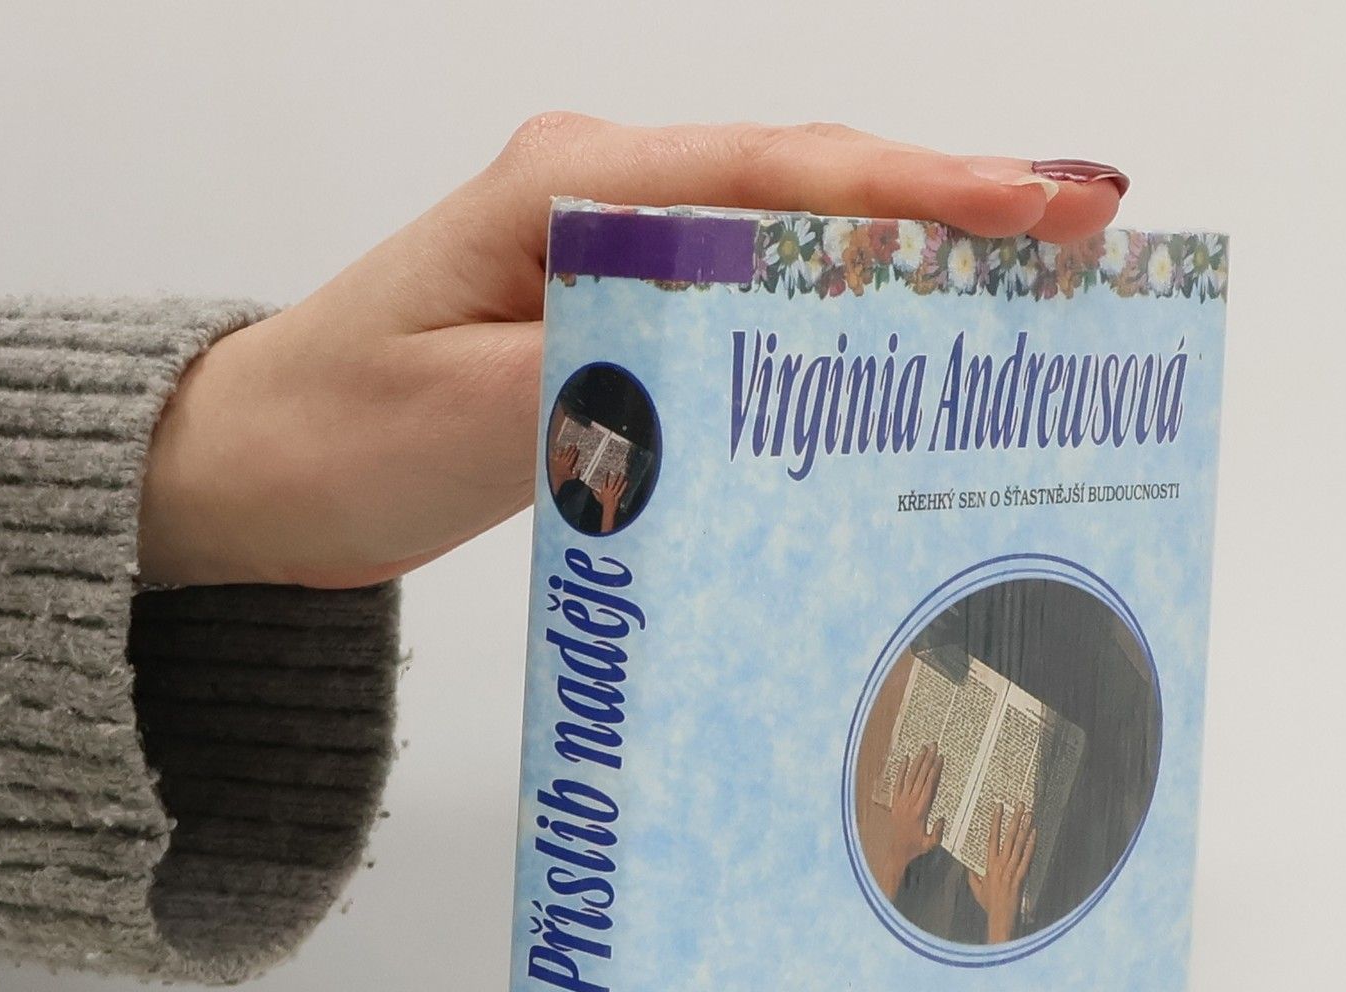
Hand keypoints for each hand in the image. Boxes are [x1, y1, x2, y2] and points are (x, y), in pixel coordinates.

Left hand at [138, 119, 1128, 587]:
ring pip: (789, 230)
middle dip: (950, 208)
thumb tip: (749, 370)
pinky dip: (836, 311)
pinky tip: (902, 345)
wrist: (258, 464)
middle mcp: (601, 191)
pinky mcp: (615, 305)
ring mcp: (611, 243)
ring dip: (907, 256)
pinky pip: (749, 291)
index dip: (918, 193)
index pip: (776, 173)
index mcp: (567, 189)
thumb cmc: (338, 434)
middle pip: (807, 181)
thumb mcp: (470, 423)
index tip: (1039, 206)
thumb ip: (613, 384)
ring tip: (1034, 286)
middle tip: (1088, 235)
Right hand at [591, 469, 623, 533]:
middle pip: (612, 482)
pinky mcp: (618, 496)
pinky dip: (624, 486)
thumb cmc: (603, 504)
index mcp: (604, 490)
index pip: (605, 482)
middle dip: (616, 476)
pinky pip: (621, 490)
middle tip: (618, 471)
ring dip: (620, 479)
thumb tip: (592, 490)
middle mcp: (609, 491)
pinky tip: (626, 482)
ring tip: (623, 475)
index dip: (606, 476)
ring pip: (617, 485)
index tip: (608, 471)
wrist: (608, 510)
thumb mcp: (598, 498)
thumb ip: (595, 493)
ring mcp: (614, 494)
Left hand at [868, 746, 943, 897]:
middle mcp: (909, 803)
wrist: (896, 851)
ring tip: (923, 748)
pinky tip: (905, 759)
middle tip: (933, 746)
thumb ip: (937, 832)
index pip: (928, 786)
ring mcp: (901, 801)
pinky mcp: (895, 802)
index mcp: (920, 811)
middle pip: (920, 777)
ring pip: (910, 777)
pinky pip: (898, 783)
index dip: (934, 771)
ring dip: (917, 762)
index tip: (939, 758)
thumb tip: (942, 818)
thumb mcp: (930, 844)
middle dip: (927, 761)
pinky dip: (901, 770)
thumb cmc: (916, 847)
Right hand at [967, 801, 1035, 942]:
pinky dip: (1031, 846)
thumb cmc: (989, 904)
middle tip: (1018, 805)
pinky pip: (1027, 858)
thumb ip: (972, 877)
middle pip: (1007, 837)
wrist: (1000, 916)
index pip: (992, 837)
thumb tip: (968, 868)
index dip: (996, 821)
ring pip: (1018, 845)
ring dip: (1024, 828)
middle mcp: (1000, 864)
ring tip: (1028, 814)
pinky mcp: (1021, 876)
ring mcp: (1011, 869)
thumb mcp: (977, 889)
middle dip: (1013, 819)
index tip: (998, 807)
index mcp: (989, 864)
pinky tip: (1034, 834)